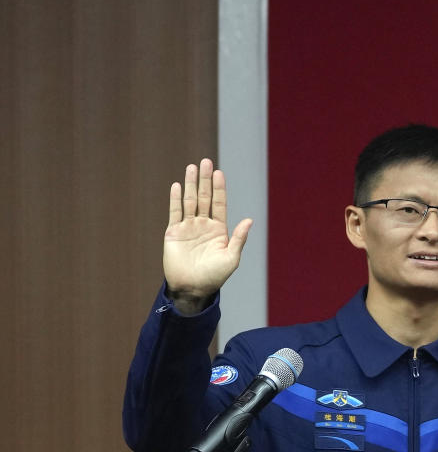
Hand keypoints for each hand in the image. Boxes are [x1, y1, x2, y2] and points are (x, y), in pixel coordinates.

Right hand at [163, 158, 252, 314]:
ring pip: (190, 201)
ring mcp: (188, 227)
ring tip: (192, 167)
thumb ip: (239, 238)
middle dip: (205, 180)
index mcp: (219, 229)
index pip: (219, 203)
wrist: (192, 289)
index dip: (219, 188)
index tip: (219, 173)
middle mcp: (204, 224)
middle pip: (205, 197)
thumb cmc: (214, 276)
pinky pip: (175, 212)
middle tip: (206, 162)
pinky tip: (177, 186)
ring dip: (191, 184)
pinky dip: (176, 199)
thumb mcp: (231, 258)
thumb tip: (249, 220)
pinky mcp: (173, 233)